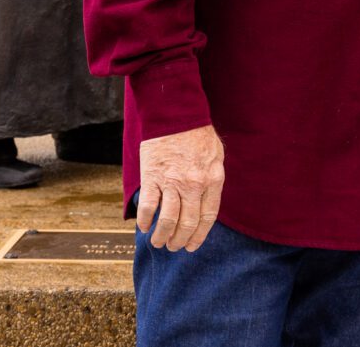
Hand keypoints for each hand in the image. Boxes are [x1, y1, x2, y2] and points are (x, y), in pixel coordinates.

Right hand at [136, 124, 225, 252]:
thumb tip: (206, 203)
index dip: (198, 236)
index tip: (192, 246)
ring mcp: (173, 182)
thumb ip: (212, 180)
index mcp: (212, 180)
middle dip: (180, 240)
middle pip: (187, 223)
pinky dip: (145, 220)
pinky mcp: (153, 176)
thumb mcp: (216, 156)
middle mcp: (194, 185)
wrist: (175, 113)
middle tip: (173, 246)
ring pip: (168, 220)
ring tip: (158, 242)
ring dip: (162, 236)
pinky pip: (149, 206)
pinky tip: (143, 227)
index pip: (207, 218)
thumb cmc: (197, 134)